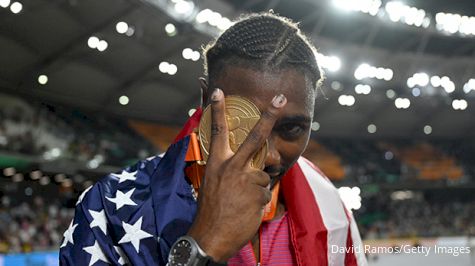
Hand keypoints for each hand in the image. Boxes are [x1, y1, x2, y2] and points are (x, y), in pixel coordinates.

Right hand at [187, 88, 286, 261]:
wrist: (211, 236)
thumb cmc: (210, 209)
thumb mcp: (212, 182)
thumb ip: (227, 168)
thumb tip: (245, 159)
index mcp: (216, 163)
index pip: (217, 132)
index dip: (218, 110)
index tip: (219, 91)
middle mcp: (232, 167)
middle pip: (255, 137)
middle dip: (269, 116)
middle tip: (280, 98)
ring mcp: (246, 180)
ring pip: (263, 175)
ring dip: (256, 187)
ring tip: (241, 201)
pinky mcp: (258, 194)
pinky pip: (265, 192)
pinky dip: (258, 201)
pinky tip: (246, 209)